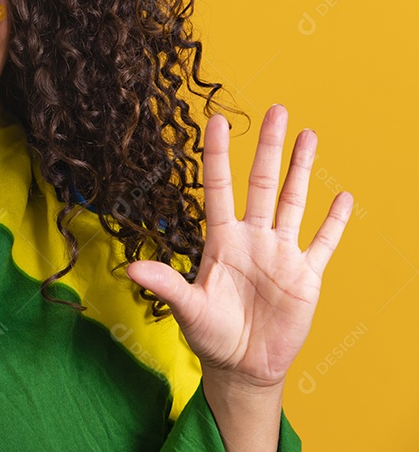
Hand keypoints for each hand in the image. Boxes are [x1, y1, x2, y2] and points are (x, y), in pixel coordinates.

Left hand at [126, 104, 352, 387]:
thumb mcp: (187, 309)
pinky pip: (323, 243)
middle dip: (268, 147)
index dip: (218, 154)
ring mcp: (280, 254)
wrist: (243, 366)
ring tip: (308, 134)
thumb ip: (166, 285)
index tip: (216, 119)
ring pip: (294, 201)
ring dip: (302, 169)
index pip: (219, 187)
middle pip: (261, 183)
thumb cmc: (210, 335)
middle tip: (275, 109)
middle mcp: (252, 238)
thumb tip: (131, 269)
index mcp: (221, 240)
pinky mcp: (306, 276)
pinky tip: (343, 196)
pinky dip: (334, 221)